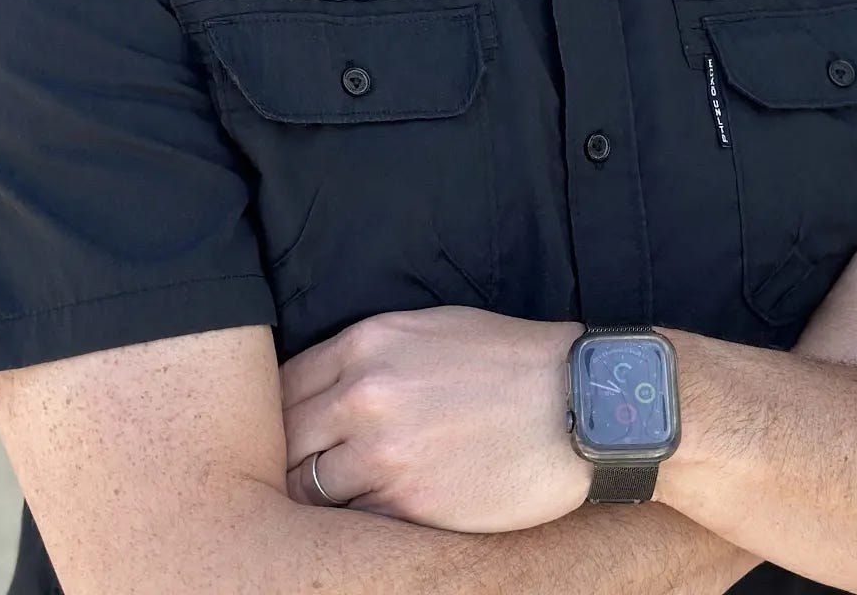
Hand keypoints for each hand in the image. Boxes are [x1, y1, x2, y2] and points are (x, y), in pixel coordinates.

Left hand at [280, 305, 590, 531]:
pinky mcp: (409, 503)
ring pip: (309, 490)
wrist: (579, 404)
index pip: (283, 386)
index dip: (277, 417)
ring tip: (332, 505)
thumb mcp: (430, 329)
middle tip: (294, 476)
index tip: (284, 436)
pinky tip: (372, 519)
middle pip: (284, 440)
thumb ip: (370, 355)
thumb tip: (325, 387)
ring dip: (316, 501)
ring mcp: (384, 452)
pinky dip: (355, 526)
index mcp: (367, 344)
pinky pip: (353, 523)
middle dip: (285, 460)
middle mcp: (365, 394)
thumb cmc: (510, 362)